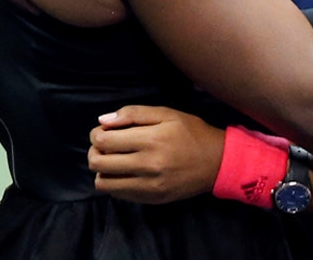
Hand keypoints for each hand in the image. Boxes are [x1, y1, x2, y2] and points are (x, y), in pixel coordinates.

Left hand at [89, 105, 224, 203]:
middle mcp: (146, 166)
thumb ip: (133, 113)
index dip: (97, 134)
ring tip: (114, 160)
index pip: (103, 140)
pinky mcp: (150, 199)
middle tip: (105, 145)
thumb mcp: (166, 113)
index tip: (105, 130)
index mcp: (150, 140)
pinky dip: (115, 183)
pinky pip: (118, 195)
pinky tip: (126, 172)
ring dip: (102, 169)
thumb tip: (103, 121)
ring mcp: (148, 187)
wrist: (217, 163)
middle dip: (95, 151)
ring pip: (103, 183)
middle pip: (98, 163)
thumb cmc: (191, 133)